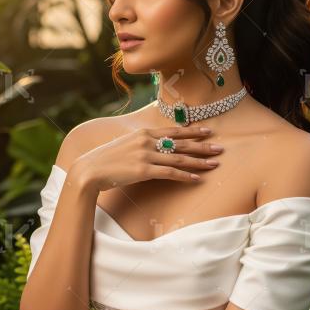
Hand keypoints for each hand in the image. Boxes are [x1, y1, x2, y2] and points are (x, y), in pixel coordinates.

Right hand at [70, 126, 222, 191]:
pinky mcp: (144, 171)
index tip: (208, 132)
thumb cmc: (106, 159)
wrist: (90, 170)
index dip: (193, 132)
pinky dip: (186, 175)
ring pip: (179, 158)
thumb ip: (142, 143)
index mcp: (144, 133)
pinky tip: (198, 178)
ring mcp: (146, 155)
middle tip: (219, 148)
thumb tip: (155, 146)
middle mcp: (147, 141)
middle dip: (202, 146)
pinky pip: (170, 173)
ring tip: (214, 163)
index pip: (174, 131)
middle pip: (181, 144)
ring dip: (199, 161)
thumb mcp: (125, 144)